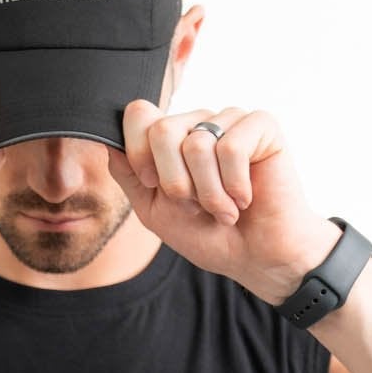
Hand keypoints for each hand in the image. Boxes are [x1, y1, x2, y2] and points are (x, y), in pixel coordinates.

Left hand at [107, 100, 339, 303]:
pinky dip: (235, 185)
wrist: (256, 257)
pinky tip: (246, 198)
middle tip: (197, 204)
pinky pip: (231, 147)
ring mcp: (231, 120)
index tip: (156, 186)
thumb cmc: (209, 234)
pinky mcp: (262, 126)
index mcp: (171, 136)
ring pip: (197, 143)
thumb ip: (129, 175)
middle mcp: (199, 121)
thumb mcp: (154, 209)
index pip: (139, 115)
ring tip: (224, 208)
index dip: (140, 155)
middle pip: (163, 130)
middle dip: (175, 182)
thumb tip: (109, 142)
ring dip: (209, 192)